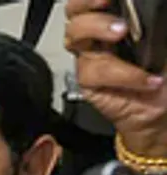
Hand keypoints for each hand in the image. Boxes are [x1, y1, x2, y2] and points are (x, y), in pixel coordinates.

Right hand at [65, 0, 166, 158]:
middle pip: (74, 13)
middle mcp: (96, 37)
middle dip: (85, 4)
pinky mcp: (87, 82)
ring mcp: (89, 58)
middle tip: (105, 2)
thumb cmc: (162, 69)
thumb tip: (152, 6)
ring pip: (75, 36)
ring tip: (123, 33)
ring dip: (98, 28)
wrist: (162, 106)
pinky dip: (125, 74)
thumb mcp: (161, 35)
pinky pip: (95, 72)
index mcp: (113, 20)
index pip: (89, 3)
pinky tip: (147, 79)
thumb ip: (153, 19)